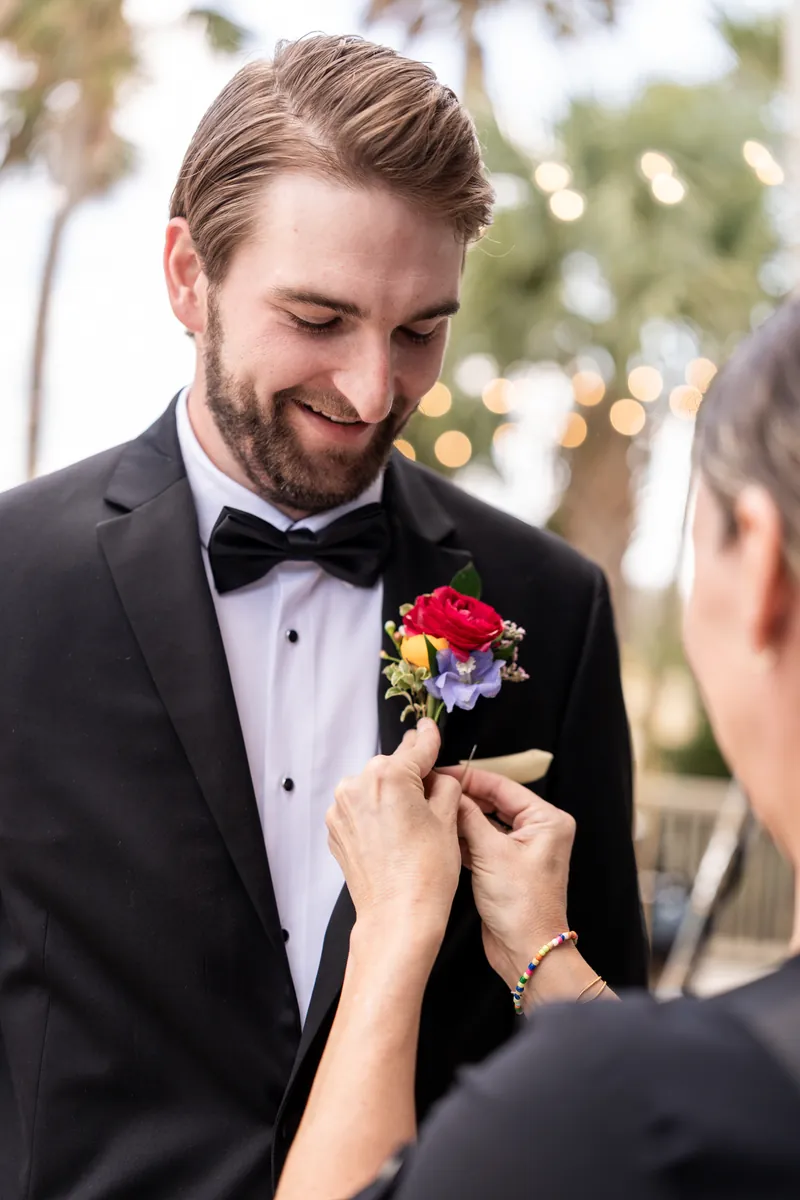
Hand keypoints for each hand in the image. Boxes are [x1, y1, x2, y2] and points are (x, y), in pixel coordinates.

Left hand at [327, 720, 461, 953]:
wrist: (398, 916)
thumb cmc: (426, 872)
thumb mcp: (447, 819)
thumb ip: (443, 784)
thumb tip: (438, 775)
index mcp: (388, 775)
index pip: (415, 748)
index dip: (428, 738)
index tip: (428, 727)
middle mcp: (358, 785)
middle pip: (391, 768)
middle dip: (411, 776)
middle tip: (432, 798)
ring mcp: (342, 809)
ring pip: (373, 787)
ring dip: (390, 795)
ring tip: (412, 825)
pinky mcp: (335, 829)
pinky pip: (359, 809)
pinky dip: (375, 814)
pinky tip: (393, 836)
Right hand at [450, 768, 575, 988]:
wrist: (527, 951)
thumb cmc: (522, 907)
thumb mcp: (491, 853)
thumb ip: (468, 818)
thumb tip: (449, 792)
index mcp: (546, 819)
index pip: (502, 785)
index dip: (470, 777)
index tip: (442, 772)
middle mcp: (539, 830)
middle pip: (494, 801)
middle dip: (464, 797)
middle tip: (433, 789)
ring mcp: (522, 848)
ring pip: (486, 821)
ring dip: (462, 818)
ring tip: (432, 808)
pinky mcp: (507, 866)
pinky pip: (483, 841)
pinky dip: (464, 838)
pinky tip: (442, 833)